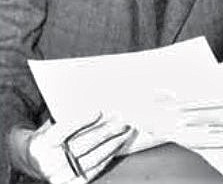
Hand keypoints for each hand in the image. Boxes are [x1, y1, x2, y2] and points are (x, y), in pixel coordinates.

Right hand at [14, 112, 133, 183]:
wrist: (32, 161)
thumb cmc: (48, 138)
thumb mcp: (50, 127)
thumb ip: (67, 119)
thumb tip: (100, 111)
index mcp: (40, 144)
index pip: (62, 131)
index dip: (81, 121)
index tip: (99, 111)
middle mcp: (47, 163)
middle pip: (82, 145)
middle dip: (106, 132)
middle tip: (122, 123)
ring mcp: (58, 176)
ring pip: (91, 159)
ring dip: (112, 145)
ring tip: (125, 134)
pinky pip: (93, 171)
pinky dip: (107, 159)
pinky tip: (115, 148)